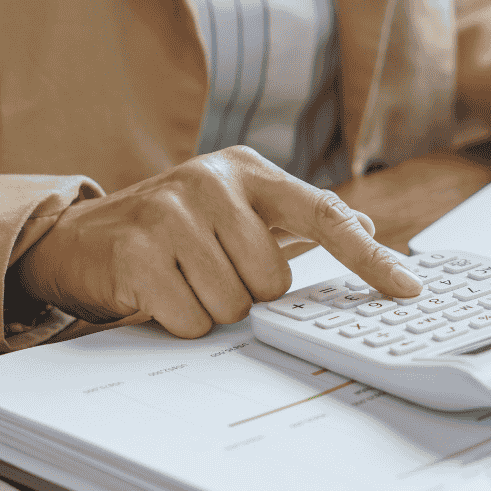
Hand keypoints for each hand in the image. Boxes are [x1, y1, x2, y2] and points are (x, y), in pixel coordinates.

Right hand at [13, 146, 422, 337]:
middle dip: (247, 291)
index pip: (325, 215)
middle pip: (275, 280)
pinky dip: (181, 319)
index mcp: (248, 170)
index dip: (369, 257)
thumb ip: (300, 217)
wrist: (83, 236)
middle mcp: (212, 182)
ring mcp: (171, 213)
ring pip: (235, 304)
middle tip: (211, 269)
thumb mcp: (237, 207)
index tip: (408, 288)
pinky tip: (160, 290)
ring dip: (213, 306)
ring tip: (184, 277)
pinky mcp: (139, 251)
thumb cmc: (174, 226)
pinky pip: (193, 320)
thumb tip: (365, 226)